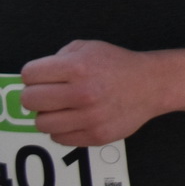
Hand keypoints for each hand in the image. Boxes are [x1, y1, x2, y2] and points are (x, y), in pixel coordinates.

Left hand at [21, 41, 162, 145]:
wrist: (153, 84)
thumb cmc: (119, 65)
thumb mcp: (90, 48)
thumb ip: (60, 57)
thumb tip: (37, 78)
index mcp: (78, 66)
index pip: (29, 74)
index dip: (34, 74)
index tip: (42, 77)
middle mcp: (82, 92)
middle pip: (30, 100)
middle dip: (36, 95)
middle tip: (49, 94)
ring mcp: (89, 117)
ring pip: (41, 123)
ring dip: (49, 115)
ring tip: (63, 108)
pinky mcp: (94, 135)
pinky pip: (58, 138)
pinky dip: (63, 129)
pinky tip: (76, 118)